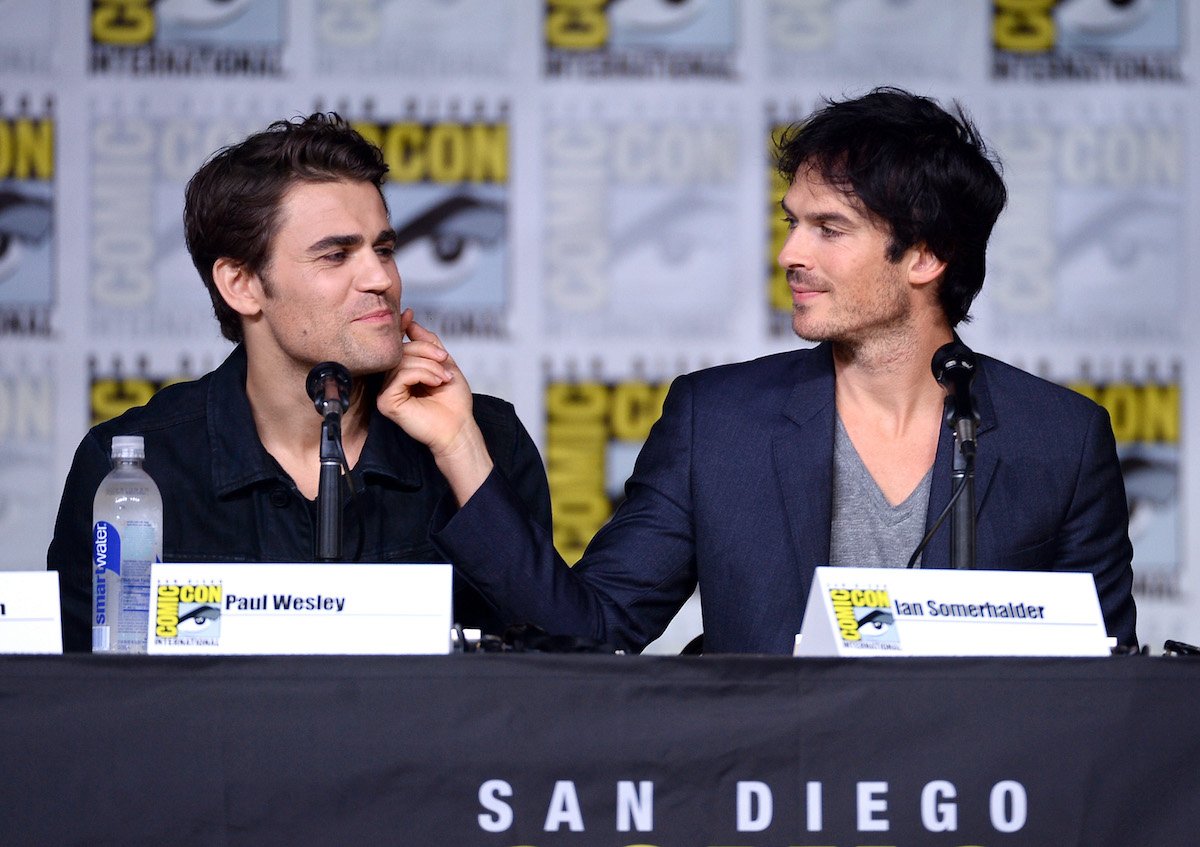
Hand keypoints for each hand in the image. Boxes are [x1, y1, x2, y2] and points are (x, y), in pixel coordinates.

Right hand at [377, 309, 493, 503]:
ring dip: (428, 366)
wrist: (459, 427)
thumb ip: (426, 342)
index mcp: (401, 372)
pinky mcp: (386, 402)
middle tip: (445, 361)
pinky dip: (422, 375)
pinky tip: (435, 383)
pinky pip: (400, 376)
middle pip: (399, 351)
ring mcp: (385, 392)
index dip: (402, 329)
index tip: (409, 315)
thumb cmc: (453, 400)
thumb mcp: (443, 362)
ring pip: (401, 362)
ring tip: (444, 378)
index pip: (398, 344)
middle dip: (426, 350)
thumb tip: (409, 318)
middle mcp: (389, 381)